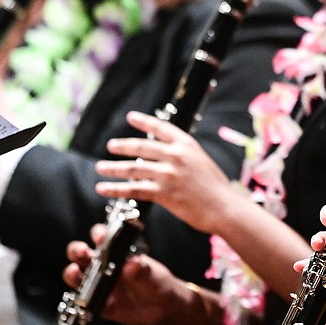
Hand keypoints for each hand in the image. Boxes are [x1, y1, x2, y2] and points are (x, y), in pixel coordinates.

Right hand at [63, 224, 192, 324]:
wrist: (161, 308)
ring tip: (74, 272)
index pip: (102, 237)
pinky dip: (79, 299)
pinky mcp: (96, 303)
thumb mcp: (151, 275)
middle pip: (81, 253)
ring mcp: (97, 284)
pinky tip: (81, 300)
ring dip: (71, 272)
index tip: (101, 236)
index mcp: (116, 251)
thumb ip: (141, 270)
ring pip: (76, 275)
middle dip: (77, 250)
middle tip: (83, 252)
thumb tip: (133, 264)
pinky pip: (82, 300)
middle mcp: (102, 265)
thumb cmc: (156, 283)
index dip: (98, 234)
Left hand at [95, 111, 237, 232]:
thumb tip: (165, 154)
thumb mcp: (202, 162)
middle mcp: (176, 155)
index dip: (143, 121)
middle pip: (142, 146)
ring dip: (114, 168)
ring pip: (134, 168)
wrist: (224, 207)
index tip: (130, 117)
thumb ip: (184, 156)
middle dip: (123, 146)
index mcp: (187, 144)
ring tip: (100, 168)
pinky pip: (134, 189)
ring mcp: (169, 174)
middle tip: (110, 146)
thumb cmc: (216, 188)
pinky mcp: (164, 193)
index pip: (160, 128)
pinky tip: (104, 188)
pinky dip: (115, 189)